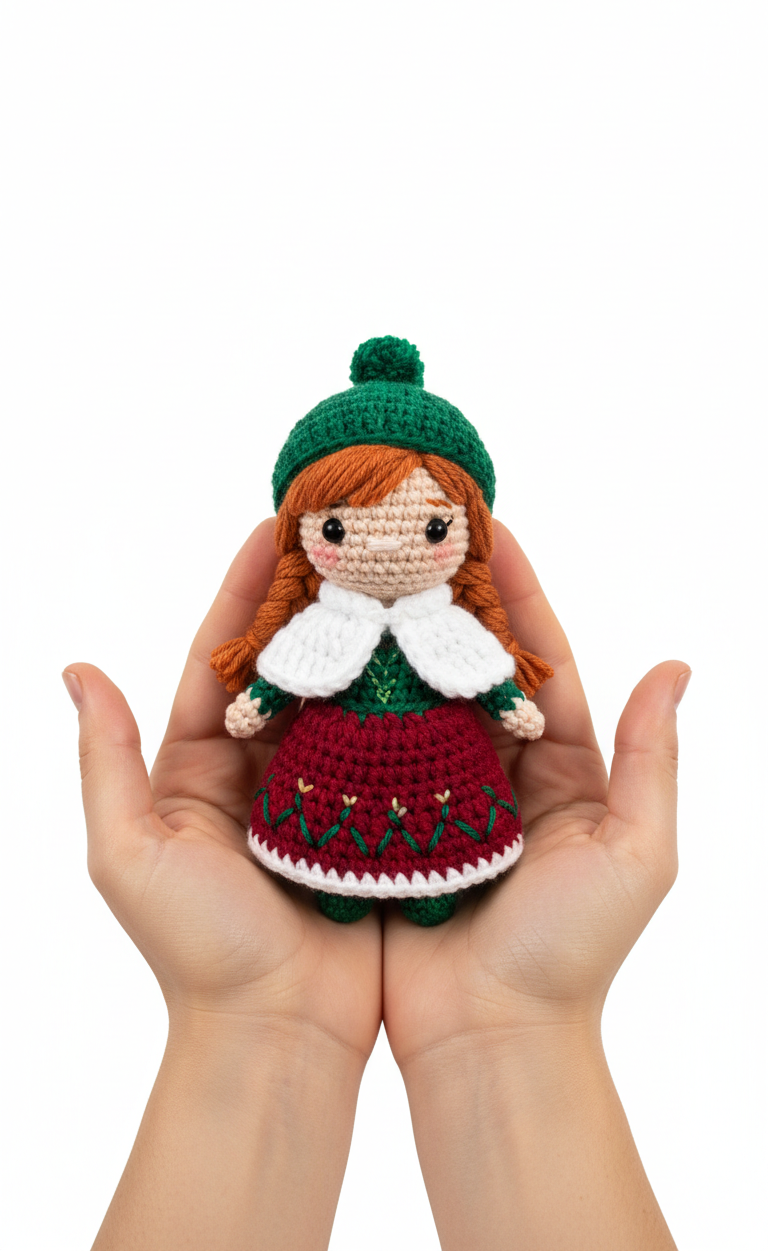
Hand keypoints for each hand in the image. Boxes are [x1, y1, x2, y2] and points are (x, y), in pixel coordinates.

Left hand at [66, 519, 381, 1061]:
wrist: (280, 1036)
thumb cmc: (197, 951)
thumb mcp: (128, 852)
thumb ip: (105, 760)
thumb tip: (76, 668)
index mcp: (201, 760)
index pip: (223, 652)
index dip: (246, 588)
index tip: (275, 523)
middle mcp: (266, 763)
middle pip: (294, 659)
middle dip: (322, 595)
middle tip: (356, 530)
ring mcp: (327, 787)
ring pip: (352, 690)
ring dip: (376, 634)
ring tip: (408, 570)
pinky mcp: (379, 815)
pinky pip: (400, 741)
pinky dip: (420, 696)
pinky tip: (449, 651)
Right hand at [384, 519, 687, 1063]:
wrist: (491, 1042)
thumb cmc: (573, 954)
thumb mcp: (635, 853)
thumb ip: (651, 759)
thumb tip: (677, 665)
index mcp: (557, 764)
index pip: (535, 655)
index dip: (516, 590)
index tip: (489, 524)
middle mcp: (492, 767)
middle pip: (463, 663)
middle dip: (438, 596)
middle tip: (406, 529)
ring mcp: (431, 791)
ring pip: (405, 694)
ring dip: (382, 637)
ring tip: (353, 570)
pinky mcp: (378, 820)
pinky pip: (357, 748)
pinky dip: (338, 701)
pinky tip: (312, 653)